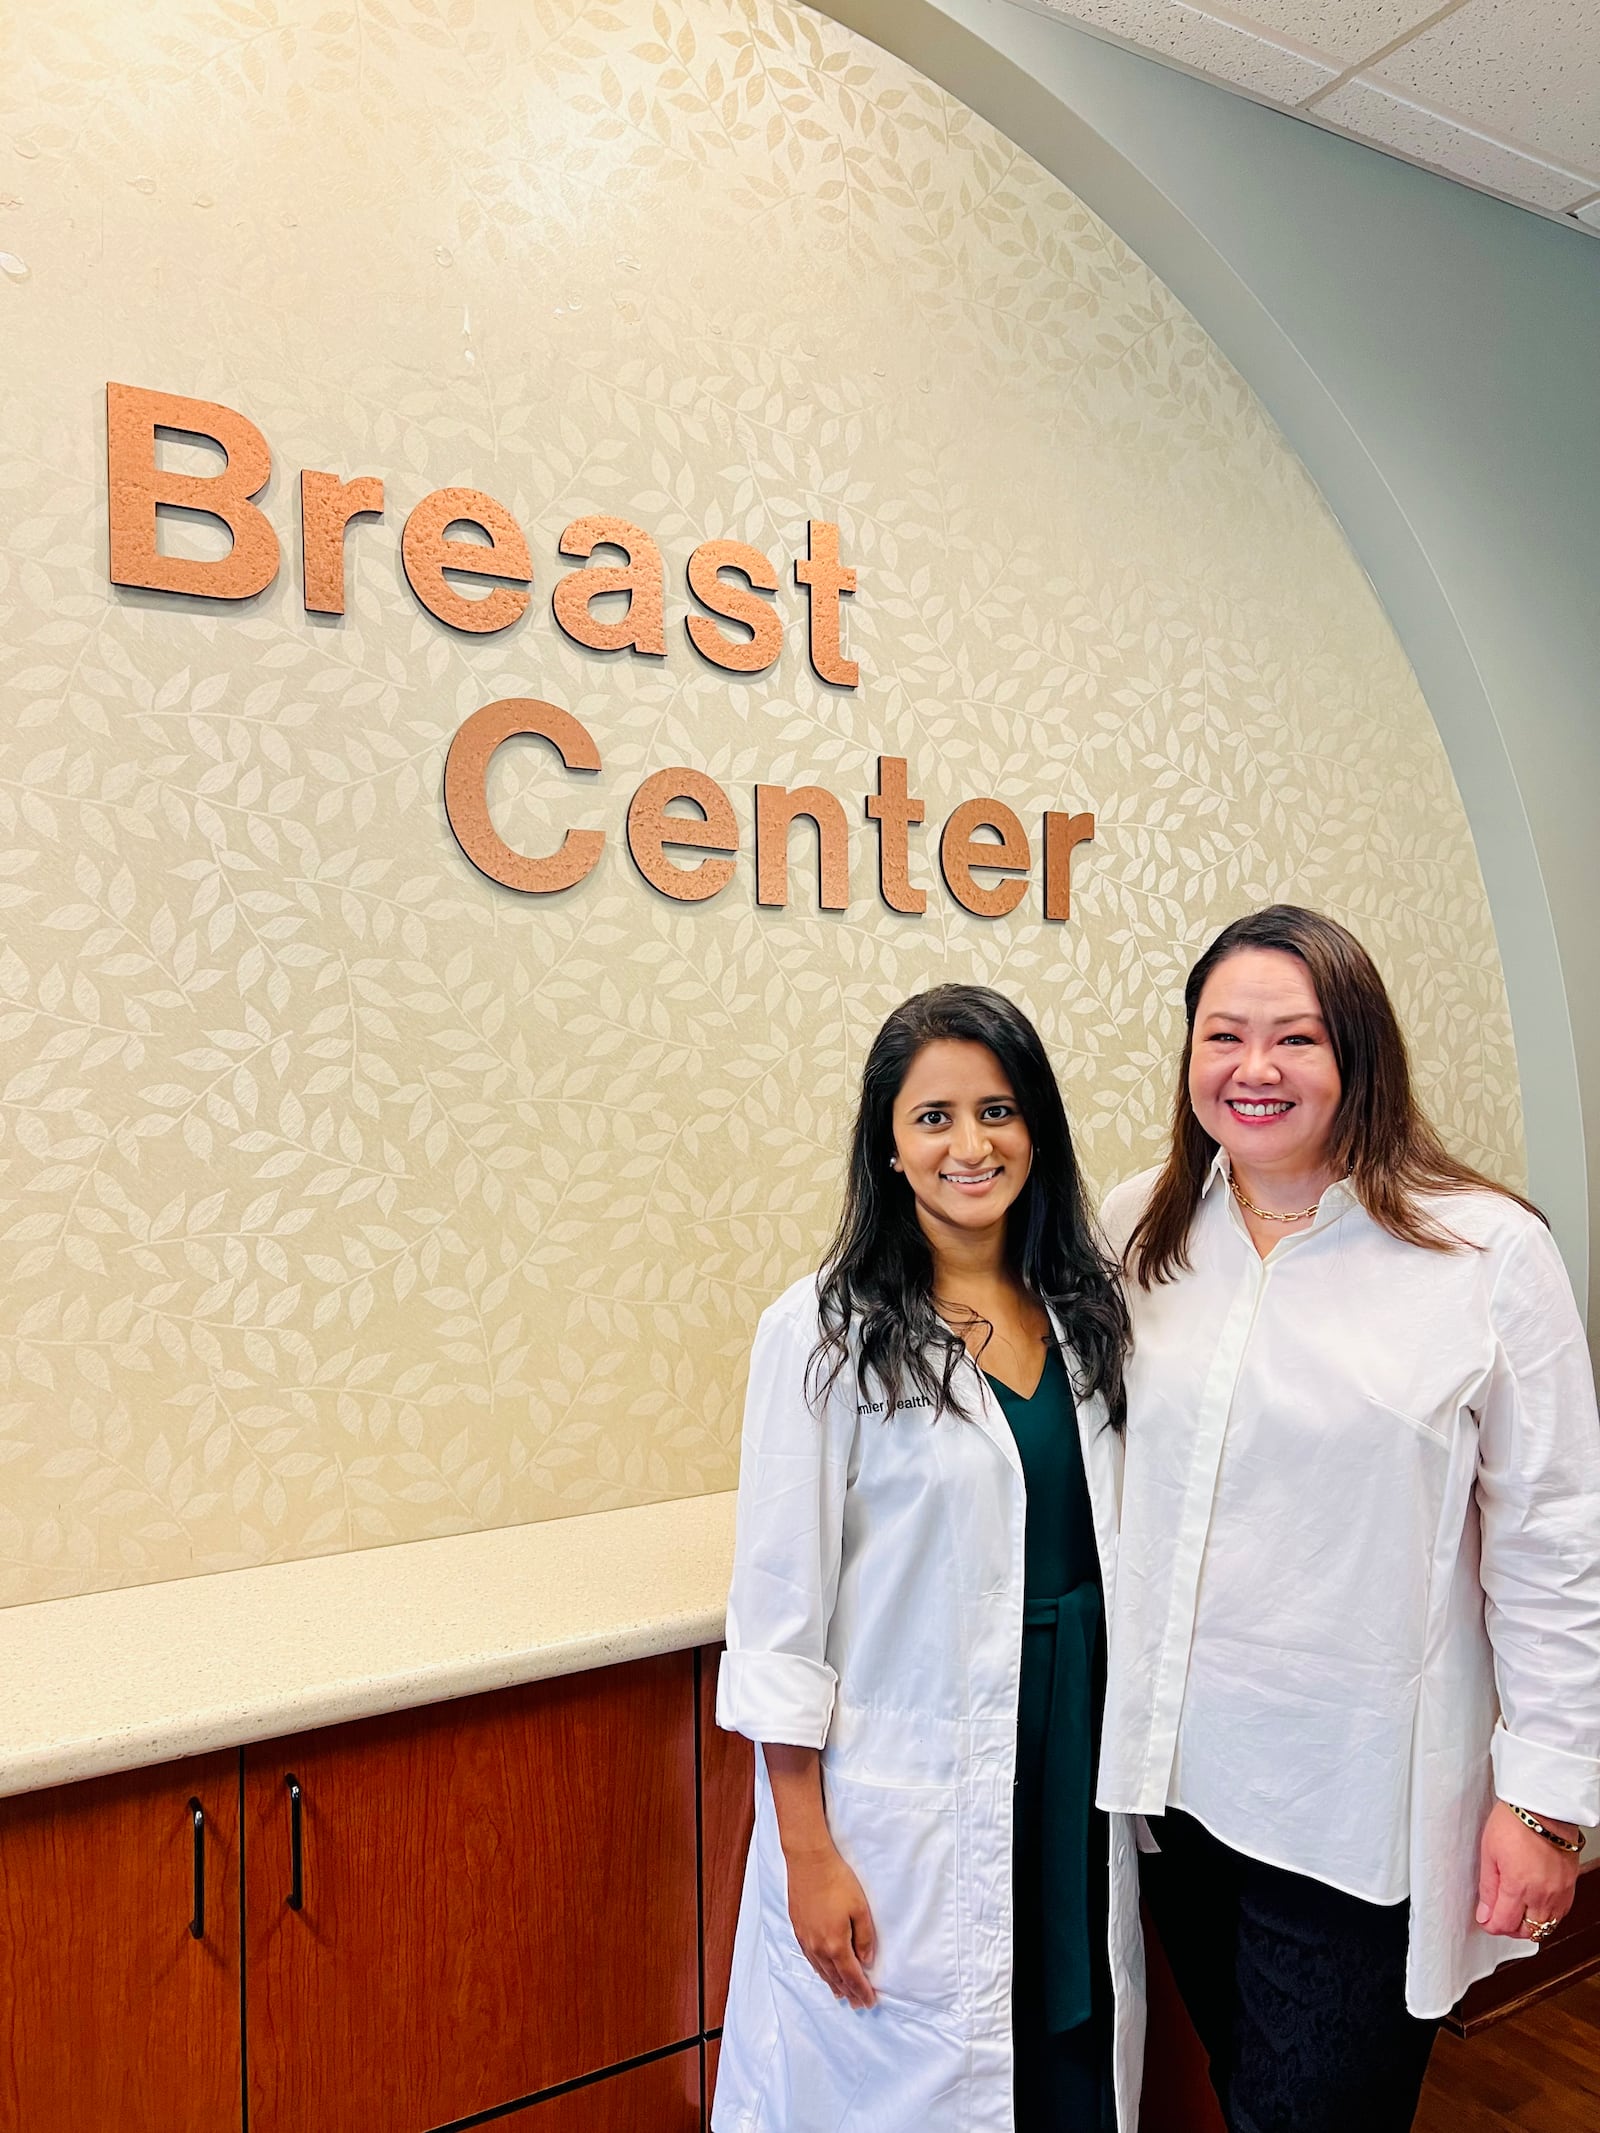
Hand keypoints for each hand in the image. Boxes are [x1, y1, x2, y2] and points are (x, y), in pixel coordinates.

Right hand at [784, 1838, 878, 2008]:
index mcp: (836, 1945)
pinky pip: (810, 1959)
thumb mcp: (861, 1909)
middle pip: (836, 1978)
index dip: (862, 1991)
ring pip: (821, 1971)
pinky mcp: (798, 1930)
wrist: (808, 1862)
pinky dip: (820, 1970)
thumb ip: (865, 1938)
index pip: (852, 1976)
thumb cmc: (837, 1881)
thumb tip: (866, 1961)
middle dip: (849, 1992)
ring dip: (833, 1984)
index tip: (869, 2002)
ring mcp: (806, 1940)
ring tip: (841, 1994)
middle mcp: (818, 1948)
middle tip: (857, 2004)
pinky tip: (823, 1971)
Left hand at [1475, 1800, 1580, 1940]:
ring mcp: (1559, 1892)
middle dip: (1509, 1929)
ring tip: (1516, 1911)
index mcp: (1518, 1886)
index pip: (1504, 1924)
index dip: (1491, 1926)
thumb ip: (1488, 1887)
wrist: (1544, 1807)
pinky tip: (1535, 1905)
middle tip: (1498, 1916)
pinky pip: (1560, 1914)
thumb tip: (1484, 1913)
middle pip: (1527, 1932)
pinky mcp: (1570, 1886)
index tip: (1485, 1920)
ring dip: (1529, 1925)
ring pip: (1545, 1926)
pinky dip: (1546, 1916)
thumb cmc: (1515, 1822)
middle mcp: (1541, 1894)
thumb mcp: (1489, 1852)